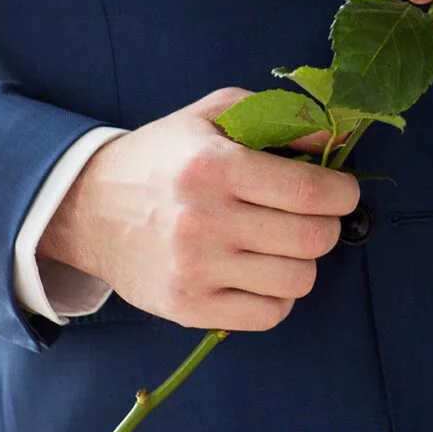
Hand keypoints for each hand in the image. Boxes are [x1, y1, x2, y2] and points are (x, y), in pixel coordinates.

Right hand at [37, 89, 359, 330]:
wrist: (89, 209)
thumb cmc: (164, 156)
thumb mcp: (214, 115)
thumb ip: (280, 116)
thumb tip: (337, 138)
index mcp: (214, 167)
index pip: (309, 191)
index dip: (343, 192)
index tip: (341, 190)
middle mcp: (203, 221)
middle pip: (311, 240)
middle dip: (329, 226)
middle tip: (316, 216)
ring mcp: (194, 271)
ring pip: (297, 281)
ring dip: (304, 262)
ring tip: (283, 243)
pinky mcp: (187, 308)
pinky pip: (268, 316)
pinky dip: (278, 296)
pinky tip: (262, 272)